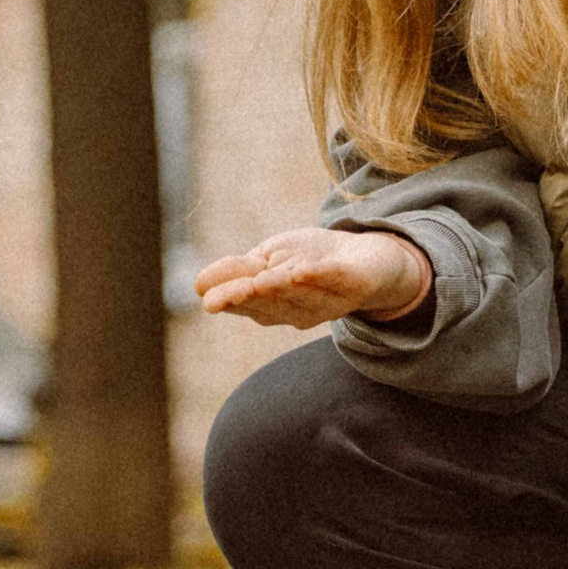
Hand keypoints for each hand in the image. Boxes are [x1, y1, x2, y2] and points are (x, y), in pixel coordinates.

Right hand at [192, 226, 433, 331]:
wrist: (368, 259)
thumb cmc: (310, 260)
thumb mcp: (270, 259)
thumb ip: (241, 271)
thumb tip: (199, 285)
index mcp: (273, 304)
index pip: (244, 301)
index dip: (227, 299)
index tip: (206, 298)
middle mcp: (297, 309)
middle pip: (267, 301)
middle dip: (245, 297)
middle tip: (222, 296)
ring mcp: (326, 300)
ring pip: (298, 293)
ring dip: (278, 287)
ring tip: (259, 280)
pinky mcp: (353, 285)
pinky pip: (334, 281)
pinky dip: (318, 277)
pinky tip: (302, 271)